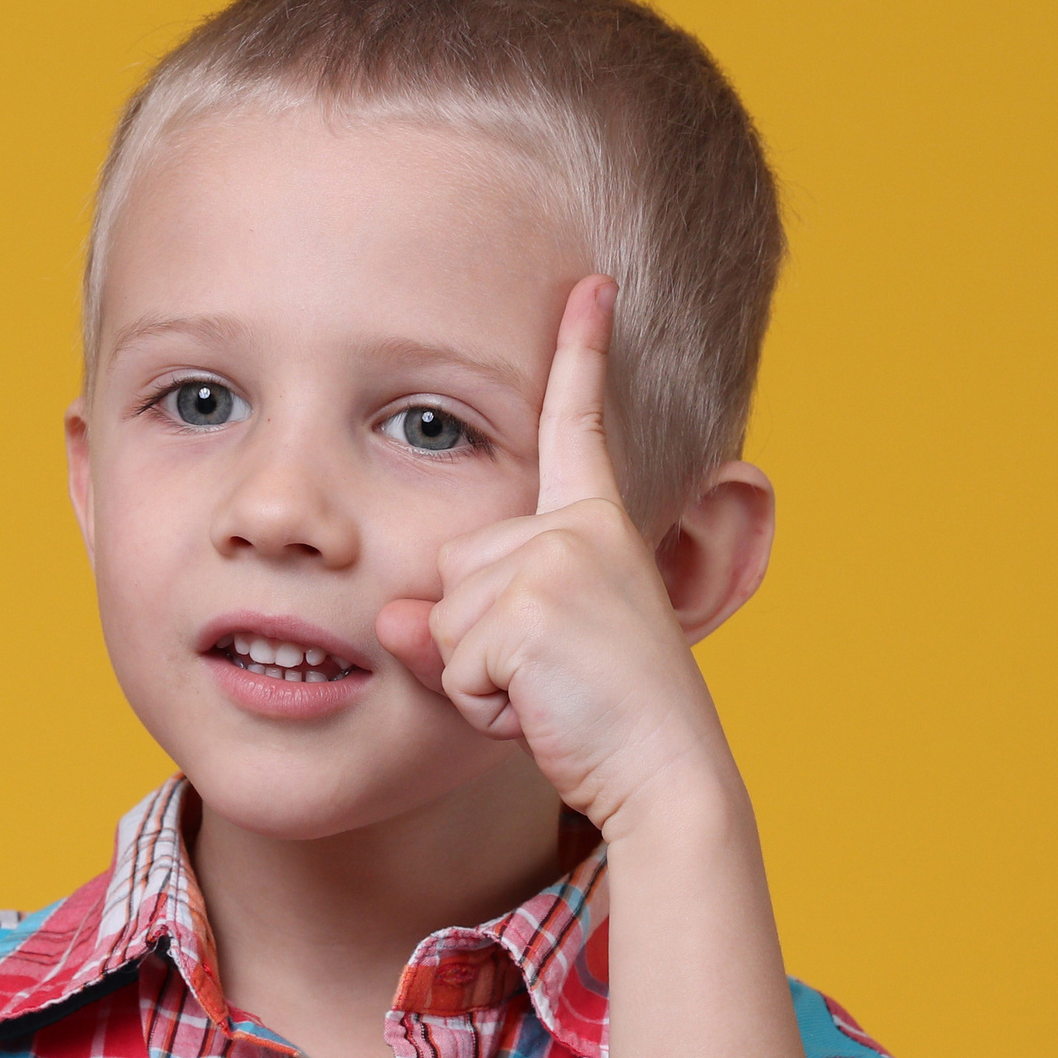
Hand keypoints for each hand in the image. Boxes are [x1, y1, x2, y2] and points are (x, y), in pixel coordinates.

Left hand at [373, 278, 735, 833]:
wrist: (665, 775)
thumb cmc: (596, 722)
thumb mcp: (517, 662)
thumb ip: (451, 628)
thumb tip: (392, 619)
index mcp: (593, 527)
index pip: (578, 427)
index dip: (583, 351)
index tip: (591, 282)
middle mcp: (578, 529)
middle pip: (451, 565)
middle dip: (477, 637)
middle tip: (552, 676)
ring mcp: (557, 560)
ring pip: (443, 616)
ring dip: (479, 675)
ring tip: (550, 694)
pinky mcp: (531, 604)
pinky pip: (451, 658)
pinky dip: (483, 701)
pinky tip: (542, 709)